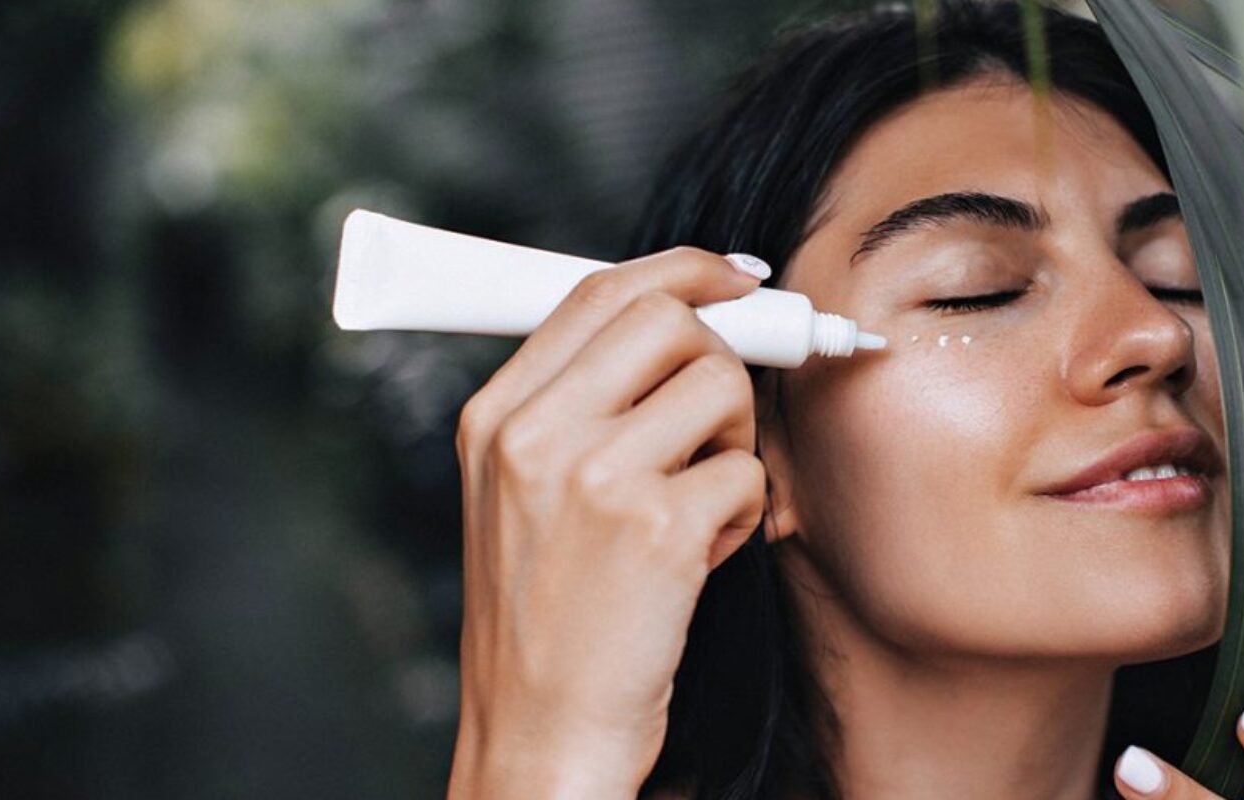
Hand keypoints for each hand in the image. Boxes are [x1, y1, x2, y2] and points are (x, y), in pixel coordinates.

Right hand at [447, 248, 771, 798]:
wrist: (540, 733)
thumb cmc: (548, 618)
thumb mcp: (520, 495)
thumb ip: (579, 406)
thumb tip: (688, 321)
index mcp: (495, 418)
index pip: (597, 291)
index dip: (683, 270)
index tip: (737, 279)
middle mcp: (533, 436)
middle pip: (667, 316)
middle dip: (723, 352)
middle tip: (729, 410)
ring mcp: (593, 479)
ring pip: (720, 384)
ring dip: (736, 442)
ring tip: (699, 505)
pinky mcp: (657, 531)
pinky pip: (748, 472)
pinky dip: (745, 514)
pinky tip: (704, 558)